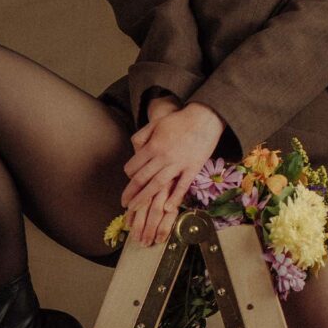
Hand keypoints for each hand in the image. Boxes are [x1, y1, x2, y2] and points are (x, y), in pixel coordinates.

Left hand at [122, 101, 225, 246]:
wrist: (203, 118)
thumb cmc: (178, 120)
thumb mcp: (155, 124)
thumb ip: (141, 136)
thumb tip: (133, 149)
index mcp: (152, 147)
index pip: (134, 166)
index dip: (128, 176)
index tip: (128, 181)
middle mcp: (162, 157)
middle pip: (142, 179)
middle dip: (131, 193)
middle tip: (124, 204)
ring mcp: (178, 164)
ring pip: (157, 185)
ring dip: (144, 199)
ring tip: (136, 209)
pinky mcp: (192, 168)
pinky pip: (182, 186)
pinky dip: (174, 198)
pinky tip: (167, 209)